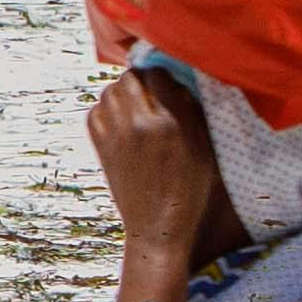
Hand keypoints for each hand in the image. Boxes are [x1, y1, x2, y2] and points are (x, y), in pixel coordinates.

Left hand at [89, 64, 223, 264]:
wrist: (158, 227)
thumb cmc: (190, 190)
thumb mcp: (205, 148)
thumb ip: (193, 111)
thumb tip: (179, 81)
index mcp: (171, 123)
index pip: (158, 73)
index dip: (165, 75)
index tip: (169, 84)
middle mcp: (139, 124)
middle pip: (130, 77)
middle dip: (142, 81)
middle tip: (152, 93)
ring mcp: (115, 135)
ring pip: (109, 91)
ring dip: (122, 93)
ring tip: (137, 106)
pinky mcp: (100, 147)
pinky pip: (95, 111)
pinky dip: (106, 110)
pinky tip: (121, 120)